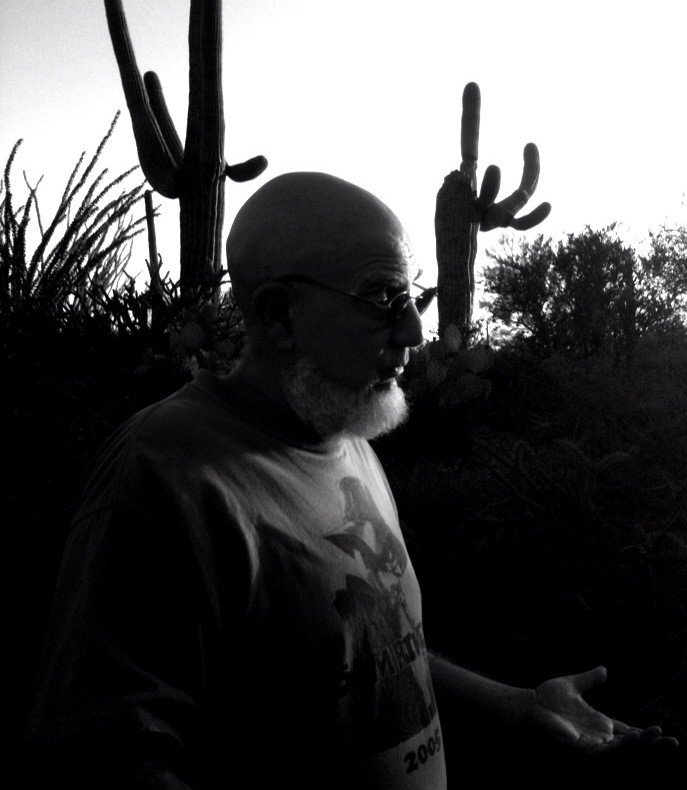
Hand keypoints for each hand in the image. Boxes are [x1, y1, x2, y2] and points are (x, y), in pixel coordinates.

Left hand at [525, 665, 678, 755]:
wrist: (528, 706)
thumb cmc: (546, 698)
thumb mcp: (572, 685)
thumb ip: (589, 679)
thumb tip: (604, 670)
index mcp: (599, 725)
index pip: (627, 732)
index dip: (644, 734)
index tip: (662, 731)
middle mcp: (599, 739)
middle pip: (632, 746)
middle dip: (653, 747)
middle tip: (675, 743)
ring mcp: (593, 747)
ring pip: (625, 752)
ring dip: (644, 747)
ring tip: (662, 740)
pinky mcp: (585, 753)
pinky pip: (609, 754)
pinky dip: (625, 748)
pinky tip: (637, 740)